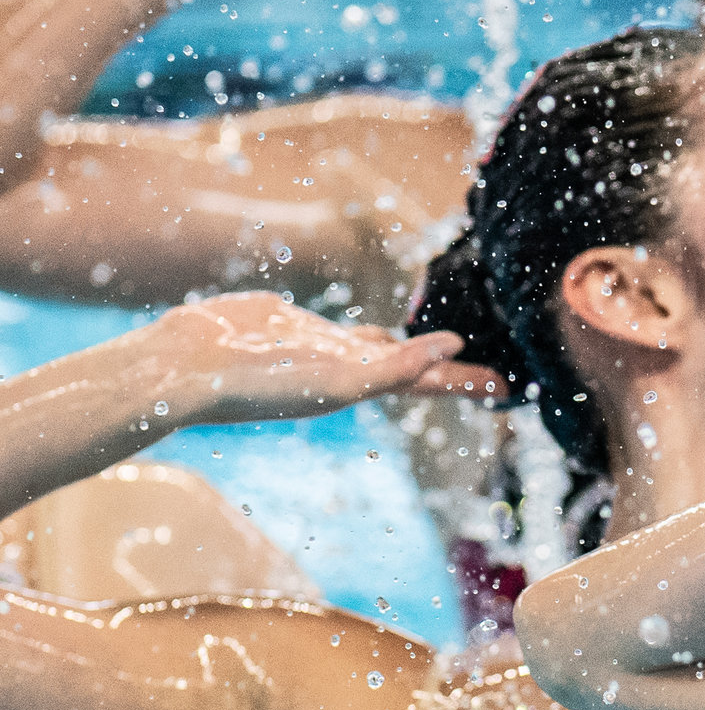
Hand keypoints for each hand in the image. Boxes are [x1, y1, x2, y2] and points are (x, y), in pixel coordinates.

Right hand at [146, 294, 502, 425]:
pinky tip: (378, 328)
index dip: (467, 382)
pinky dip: (367, 328)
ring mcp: (322, 346)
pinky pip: (344, 326)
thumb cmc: (264, 382)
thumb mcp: (340, 379)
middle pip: (415, 366)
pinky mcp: (296, 324)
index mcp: (365, 385)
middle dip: (450, 369)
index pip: (430, 382)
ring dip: (412, 346)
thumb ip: (400, 365)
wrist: (192, 365)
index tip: (507, 385)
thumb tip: (455, 348)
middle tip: (489, 368)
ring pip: (382, 345)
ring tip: (443, 344)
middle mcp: (348, 368)